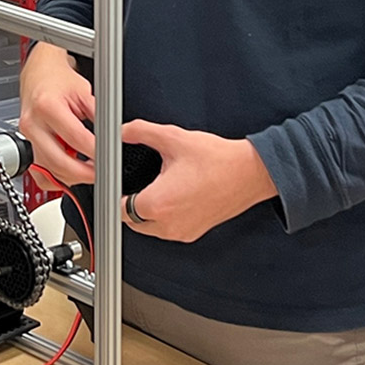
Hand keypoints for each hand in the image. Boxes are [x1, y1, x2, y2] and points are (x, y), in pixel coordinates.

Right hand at [19, 42, 97, 185]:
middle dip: (84, 173)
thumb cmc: (59, 80)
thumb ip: (99, 115)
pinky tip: (69, 171)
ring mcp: (26, 137)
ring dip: (72, 177)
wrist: (39, 74)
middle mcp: (32, 124)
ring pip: (49, 172)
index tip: (109, 156)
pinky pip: (39, 174)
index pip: (76, 139)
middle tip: (101, 172)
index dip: (96, 152)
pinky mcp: (26, 146)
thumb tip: (113, 137)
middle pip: (60, 162)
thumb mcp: (84, 91)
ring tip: (88, 170)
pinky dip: (55, 178)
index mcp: (47, 107)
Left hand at [119, 121, 278, 242]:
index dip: (113, 192)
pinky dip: (162, 217)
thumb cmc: (219, 160)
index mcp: (158, 204)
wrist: (251, 173)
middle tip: (133, 182)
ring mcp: (182, 232)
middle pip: (130, 221)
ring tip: (154, 187)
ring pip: (148, 228)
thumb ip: (140, 131)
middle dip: (127, 202)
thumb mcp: (173, 138)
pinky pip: (167, 230)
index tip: (115, 182)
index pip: (117, 207)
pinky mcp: (194, 233)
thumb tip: (123, 131)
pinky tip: (171, 196)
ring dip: (144, 212)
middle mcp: (168, 225)